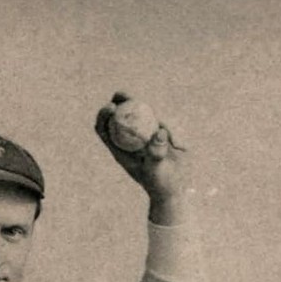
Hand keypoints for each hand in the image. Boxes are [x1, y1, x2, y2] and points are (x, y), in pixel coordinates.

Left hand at [95, 92, 188, 219]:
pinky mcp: (160, 131)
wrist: (175, 187)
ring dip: (146, 109)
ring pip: (141, 112)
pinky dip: (169, 128)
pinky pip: (161, 122)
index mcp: (120, 149)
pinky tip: (177, 145)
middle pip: (120, 113)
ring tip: (155, 126)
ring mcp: (145, 133)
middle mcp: (130, 138)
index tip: (111, 107)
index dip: (103, 116)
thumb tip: (159, 133)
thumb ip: (156, 154)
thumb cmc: (160, 184)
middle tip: (124, 95)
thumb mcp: (156, 171)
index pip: (104, 129)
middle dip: (120, 99)